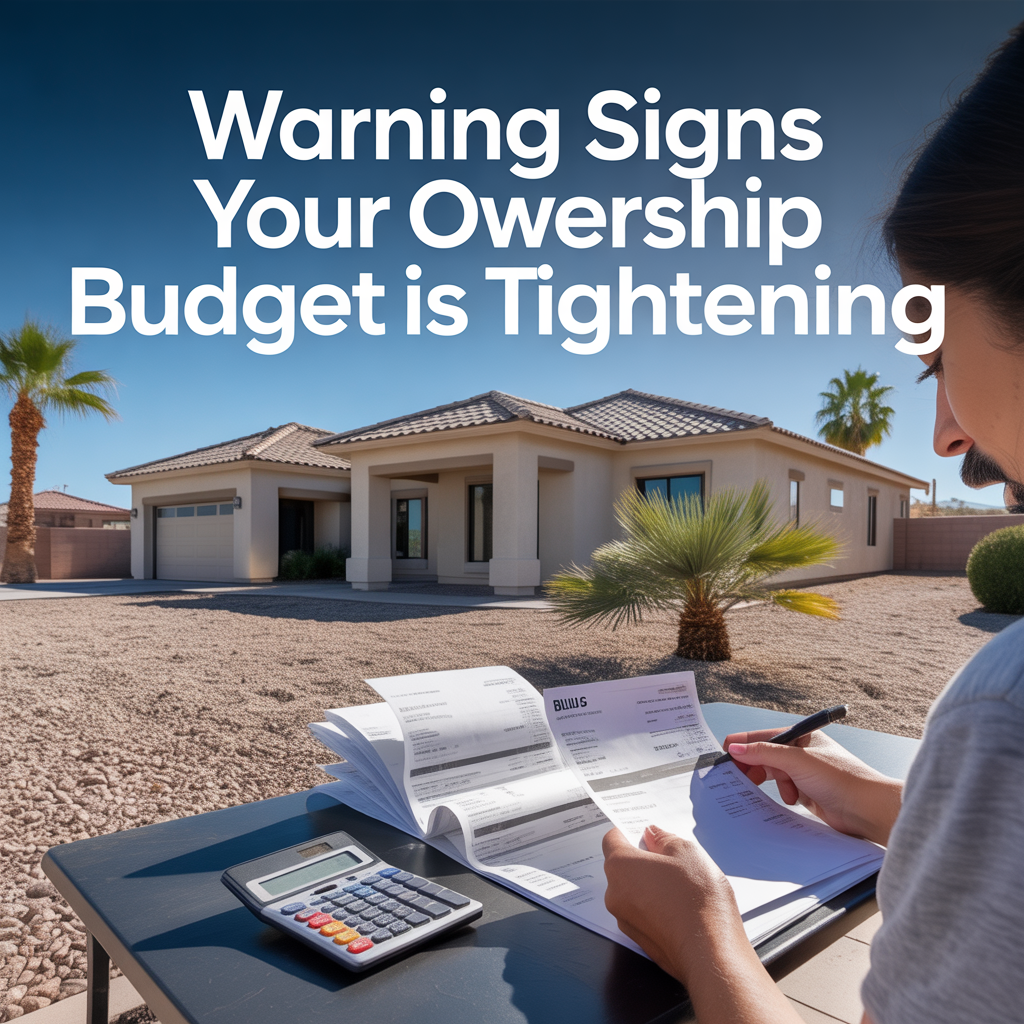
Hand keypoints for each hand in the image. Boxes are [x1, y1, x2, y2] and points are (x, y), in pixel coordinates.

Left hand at [603, 824, 740, 984]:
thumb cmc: (698, 901)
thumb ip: (664, 839)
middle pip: (622, 867)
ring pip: (632, 891)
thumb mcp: (687, 852)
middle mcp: (615, 894)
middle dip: (642, 859)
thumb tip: (653, 835)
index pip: (612, 839)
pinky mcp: (640, 939)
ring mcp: (626, 920)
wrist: (711, 952)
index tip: (645, 832)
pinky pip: (642, 913)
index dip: (628, 832)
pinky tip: (680, 905)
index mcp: (621, 866)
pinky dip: (654, 906)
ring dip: (649, 884)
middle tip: (670, 857)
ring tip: (680, 884)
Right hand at [724, 729, 902, 845]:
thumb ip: (764, 753)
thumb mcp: (797, 761)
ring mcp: (803, 773)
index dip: (741, 746)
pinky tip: (792, 799)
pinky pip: (782, 790)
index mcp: (800, 736)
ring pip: (772, 774)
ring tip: (782, 790)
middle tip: (740, 779)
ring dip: (771, 783)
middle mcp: (800, 752)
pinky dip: (783, 795)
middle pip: (764, 756)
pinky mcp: (806, 792)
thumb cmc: (842, 779)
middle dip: (753, 767)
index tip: (723, 760)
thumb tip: (734, 748)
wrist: (868, 810)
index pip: (761, 736)